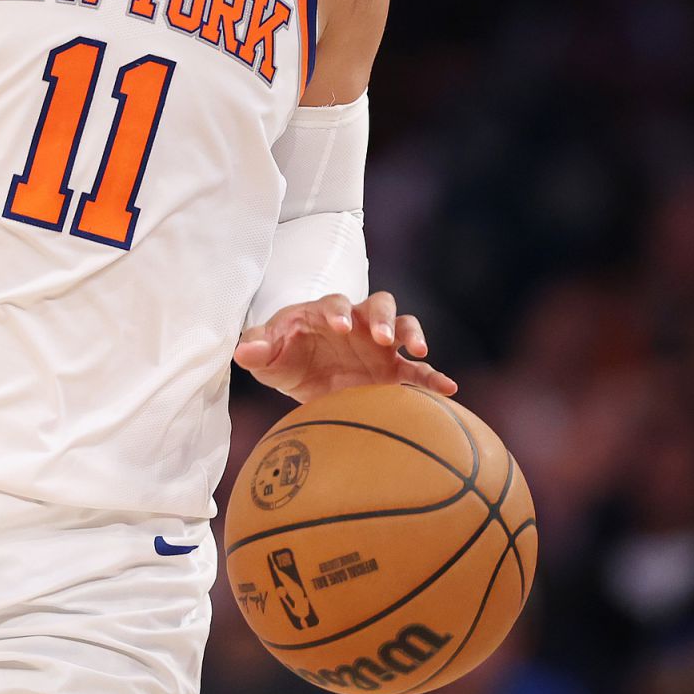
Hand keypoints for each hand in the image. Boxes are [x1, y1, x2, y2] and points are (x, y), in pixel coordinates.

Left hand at [232, 291, 455, 402]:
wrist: (305, 377)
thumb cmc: (285, 357)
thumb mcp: (267, 355)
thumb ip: (256, 348)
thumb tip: (244, 349)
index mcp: (326, 313)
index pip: (335, 303)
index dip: (337, 311)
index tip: (338, 326)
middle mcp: (358, 323)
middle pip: (378, 304)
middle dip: (381, 317)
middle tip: (380, 335)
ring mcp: (380, 345)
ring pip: (404, 324)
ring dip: (411, 333)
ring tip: (417, 350)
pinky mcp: (394, 370)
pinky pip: (420, 371)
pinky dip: (434, 378)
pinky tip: (448, 390)